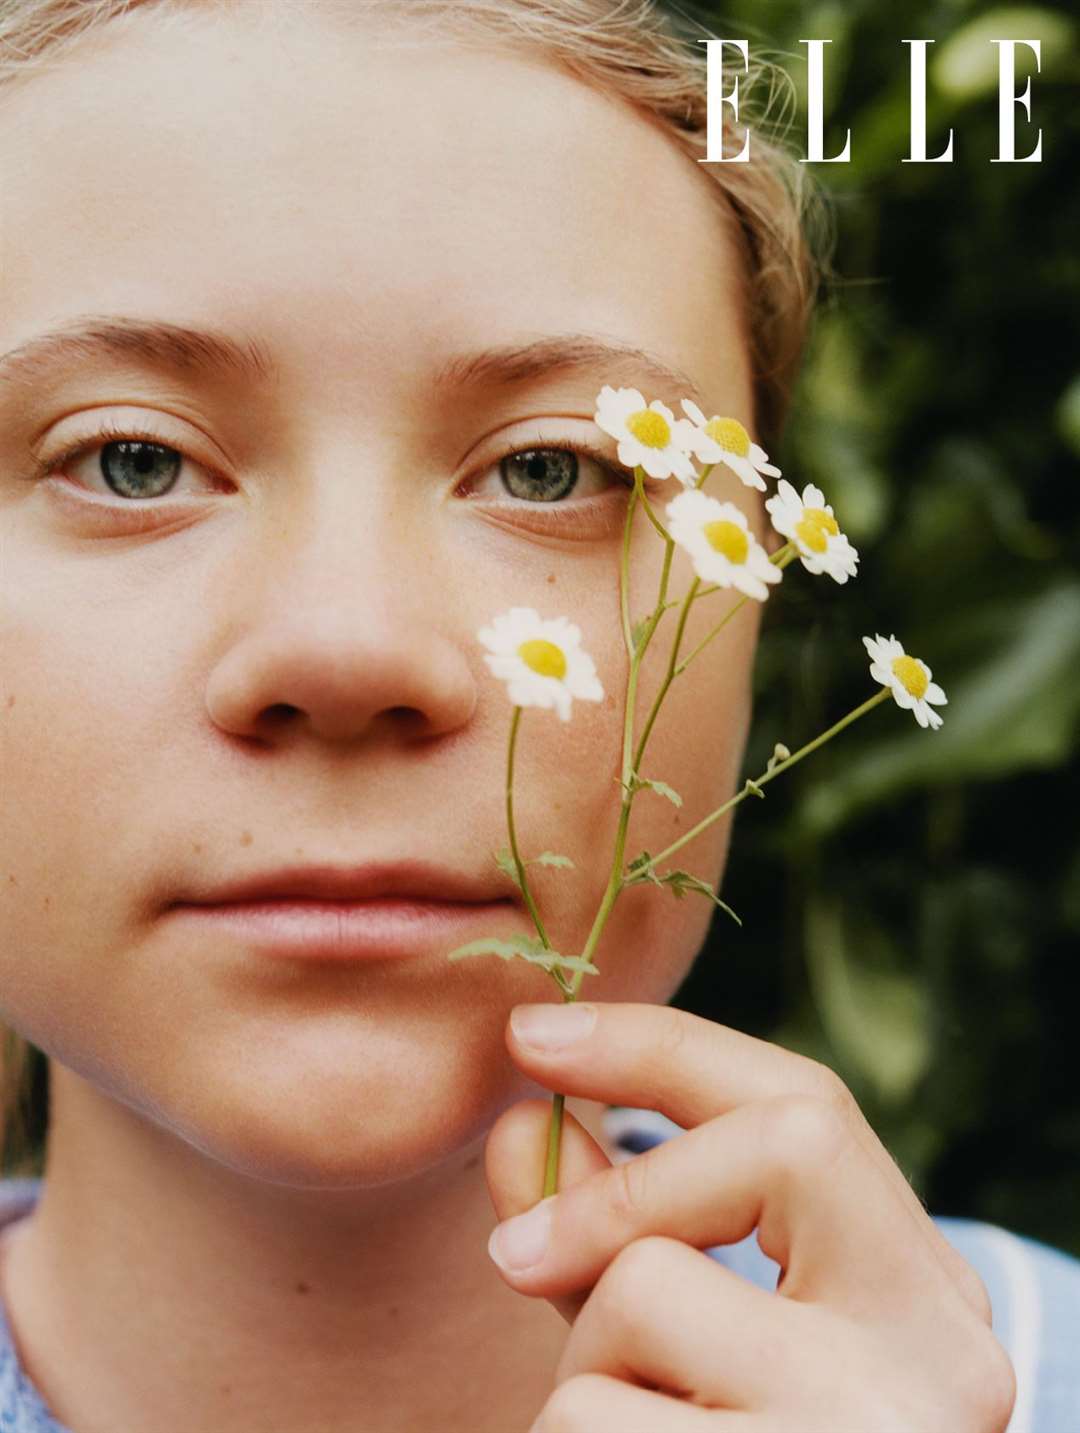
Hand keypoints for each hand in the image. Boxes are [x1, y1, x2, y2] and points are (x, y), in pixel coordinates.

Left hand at [484, 1001, 1015, 1431]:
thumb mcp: (683, 1343)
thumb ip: (609, 1231)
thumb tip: (524, 1121)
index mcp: (922, 1293)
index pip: (808, 1107)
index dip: (660, 1047)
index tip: (531, 1033)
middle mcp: (938, 1354)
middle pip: (759, 1155)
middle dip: (615, 1193)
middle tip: (514, 1260)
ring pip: (643, 1296)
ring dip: (586, 1366)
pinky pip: (596, 1417)